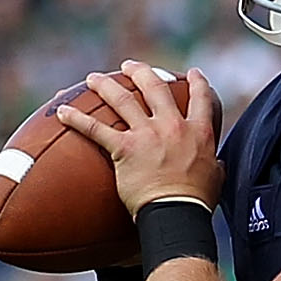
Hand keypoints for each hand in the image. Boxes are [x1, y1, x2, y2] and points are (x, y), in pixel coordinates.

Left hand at [55, 62, 223, 215]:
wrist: (177, 213)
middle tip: (130, 66)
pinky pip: (94, 128)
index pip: (201, 99)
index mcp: (199, 133)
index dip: (197, 83)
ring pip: (122, 99)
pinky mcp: (124, 148)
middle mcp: (172, 126)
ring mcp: (147, 134)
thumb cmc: (196, 202)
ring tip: (94, 79)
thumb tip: (218, 165)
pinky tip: (61, 111)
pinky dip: (76, 118)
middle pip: (155, 87)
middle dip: (141, 72)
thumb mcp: (216, 179)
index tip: (192, 73)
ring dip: (106, 85)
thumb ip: (215, 166)